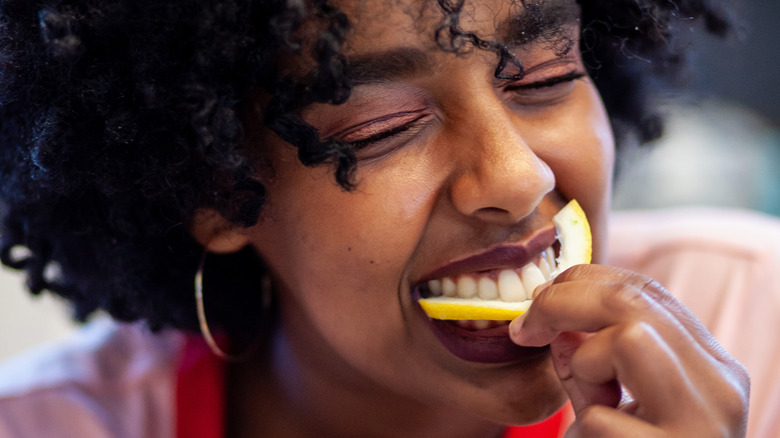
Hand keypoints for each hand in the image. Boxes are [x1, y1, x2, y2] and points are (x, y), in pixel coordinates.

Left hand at [509, 265, 749, 436]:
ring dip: (587, 364)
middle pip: (634, 302)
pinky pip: (605, 417)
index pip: (647, 291)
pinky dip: (586, 429)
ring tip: (592, 403)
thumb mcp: (610, 403)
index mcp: (710, 366)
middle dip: (563, 303)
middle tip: (525, 327)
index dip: (584, 281)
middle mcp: (721, 387)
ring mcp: (706, 423)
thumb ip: (588, 362)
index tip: (540, 295)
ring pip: (631, 339)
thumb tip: (554, 321)